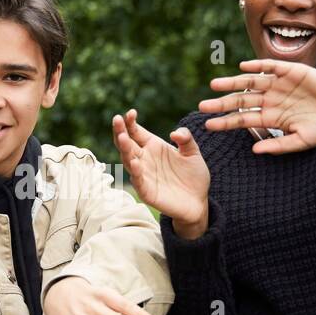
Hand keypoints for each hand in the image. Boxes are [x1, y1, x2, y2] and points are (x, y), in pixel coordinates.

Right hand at [112, 109, 209, 234]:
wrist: (198, 202)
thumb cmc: (193, 176)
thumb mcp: (193, 153)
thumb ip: (186, 139)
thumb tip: (175, 133)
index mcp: (153, 147)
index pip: (136, 132)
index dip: (131, 122)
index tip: (131, 112)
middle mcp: (144, 159)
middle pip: (127, 143)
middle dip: (120, 131)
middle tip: (116, 119)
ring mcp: (143, 175)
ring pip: (128, 160)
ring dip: (124, 149)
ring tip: (122, 137)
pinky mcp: (146, 191)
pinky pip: (138, 181)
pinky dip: (135, 172)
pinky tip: (134, 162)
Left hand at [199, 58, 315, 153]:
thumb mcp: (302, 141)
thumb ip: (279, 145)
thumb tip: (255, 151)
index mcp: (271, 117)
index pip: (243, 119)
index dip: (225, 122)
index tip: (208, 125)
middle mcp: (271, 100)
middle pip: (241, 101)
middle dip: (222, 103)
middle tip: (203, 106)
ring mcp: (279, 85)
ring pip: (250, 83)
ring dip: (232, 83)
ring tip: (214, 85)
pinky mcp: (291, 71)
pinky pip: (270, 67)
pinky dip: (257, 66)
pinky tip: (243, 67)